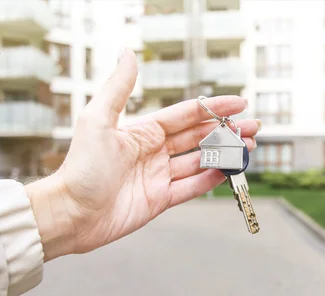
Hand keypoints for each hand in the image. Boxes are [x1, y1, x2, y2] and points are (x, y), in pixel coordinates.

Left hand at [27, 50, 258, 261]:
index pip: (187, 115)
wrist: (71, 213)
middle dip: (227, 131)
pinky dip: (212, 179)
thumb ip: (119, 88)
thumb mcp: (97, 120)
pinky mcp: (160, 200)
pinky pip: (192, 187)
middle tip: (253, 126)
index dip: (214, 108)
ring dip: (225, 153)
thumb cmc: (81, 167)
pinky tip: (230, 170)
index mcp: (143, 131)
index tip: (240, 103)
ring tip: (249, 146)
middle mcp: (154, 152)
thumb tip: (128, 53)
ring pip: (200, 161)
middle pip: (199, 137)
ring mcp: (159, 176)